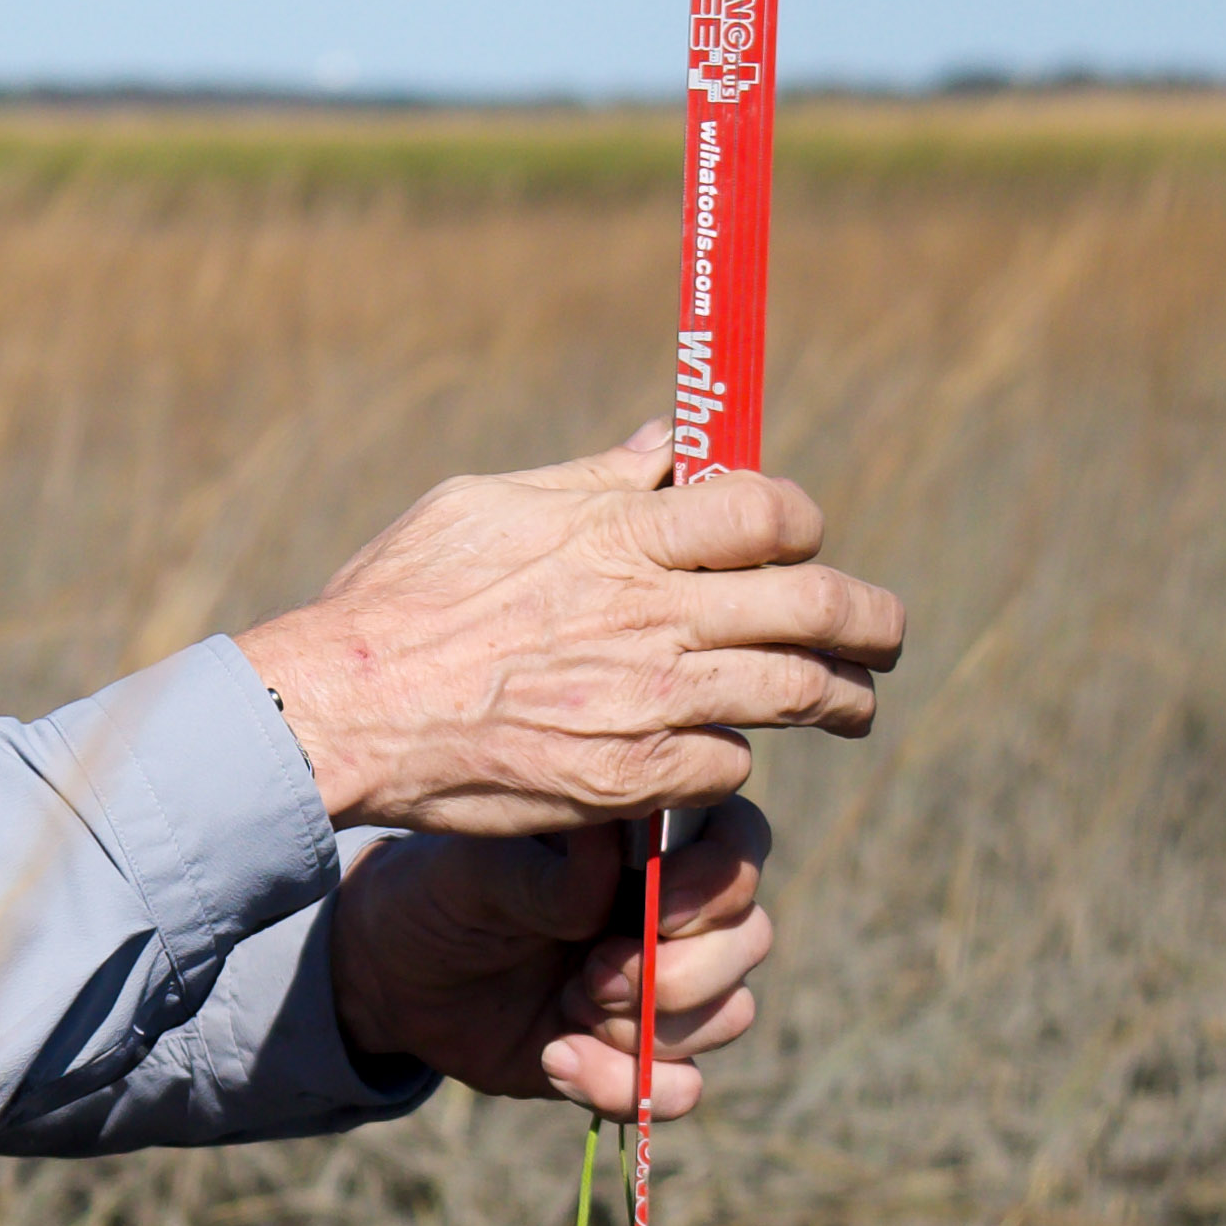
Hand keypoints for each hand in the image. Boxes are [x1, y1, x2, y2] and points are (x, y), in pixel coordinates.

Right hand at [232, 430, 901, 834]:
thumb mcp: (487, 505)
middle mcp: (651, 615)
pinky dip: (731, 755)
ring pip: (795, 694)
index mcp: (620, 535)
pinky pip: (726, 765)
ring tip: (852, 704)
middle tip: (885, 634)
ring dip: (840, 698)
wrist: (341, 712)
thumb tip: (665, 446)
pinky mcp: (630, 779)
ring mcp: (649, 703)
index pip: (769, 512)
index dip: (802, 524)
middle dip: (871, 619)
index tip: (802, 539)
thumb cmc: (399, 598)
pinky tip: (719, 751)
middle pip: (815, 604)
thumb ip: (591, 481)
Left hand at [334, 800, 783, 1120]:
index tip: (653, 909)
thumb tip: (613, 839)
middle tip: (590, 975)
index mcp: (653, 839)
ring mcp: (668, 984)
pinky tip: (555, 1060)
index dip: (714, 886)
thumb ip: (548, 870)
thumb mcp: (477, 871)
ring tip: (566, 1009)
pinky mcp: (641, 1054)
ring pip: (731, 1015)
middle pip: (750, 940)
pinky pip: (684, 1088)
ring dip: (646, 1029)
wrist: (399, 979)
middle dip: (675, 972)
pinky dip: (625, 1086)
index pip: (740, 846)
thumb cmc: (442, 892)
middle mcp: (679, 909)